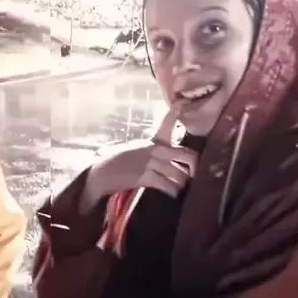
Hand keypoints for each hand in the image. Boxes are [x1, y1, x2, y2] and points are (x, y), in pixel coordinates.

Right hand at [80, 107, 197, 213]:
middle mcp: (155, 150)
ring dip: (181, 184)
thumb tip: (172, 159)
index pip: (166, 124)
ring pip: (180, 175)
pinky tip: (170, 194)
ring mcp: (151, 163)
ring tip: (178, 187)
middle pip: (187, 156)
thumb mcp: (137, 149)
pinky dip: (172, 192)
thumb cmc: (119, 162)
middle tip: (194, 175)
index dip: (175, 113)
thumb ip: (155, 151)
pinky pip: (168, 186)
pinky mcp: (146, 177)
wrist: (102, 172)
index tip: (182, 103)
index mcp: (153, 142)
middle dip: (195, 168)